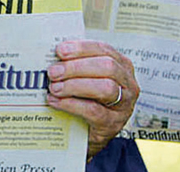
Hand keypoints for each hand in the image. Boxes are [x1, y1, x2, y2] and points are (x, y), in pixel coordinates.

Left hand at [45, 39, 138, 159]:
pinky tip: (55, 101)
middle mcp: (128, 84)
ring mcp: (124, 105)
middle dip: (76, 67)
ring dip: (75, 85)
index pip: (104, 50)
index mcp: (121, 66)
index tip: (60, 50)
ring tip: (54, 87)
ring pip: (105, 88)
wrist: (86, 131)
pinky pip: (94, 111)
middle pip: (107, 67)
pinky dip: (71, 104)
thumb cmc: (86, 98)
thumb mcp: (85, 77)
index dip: (81, 48)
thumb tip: (52, 55)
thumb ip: (75, 64)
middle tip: (53, 72)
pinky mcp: (113, 124)